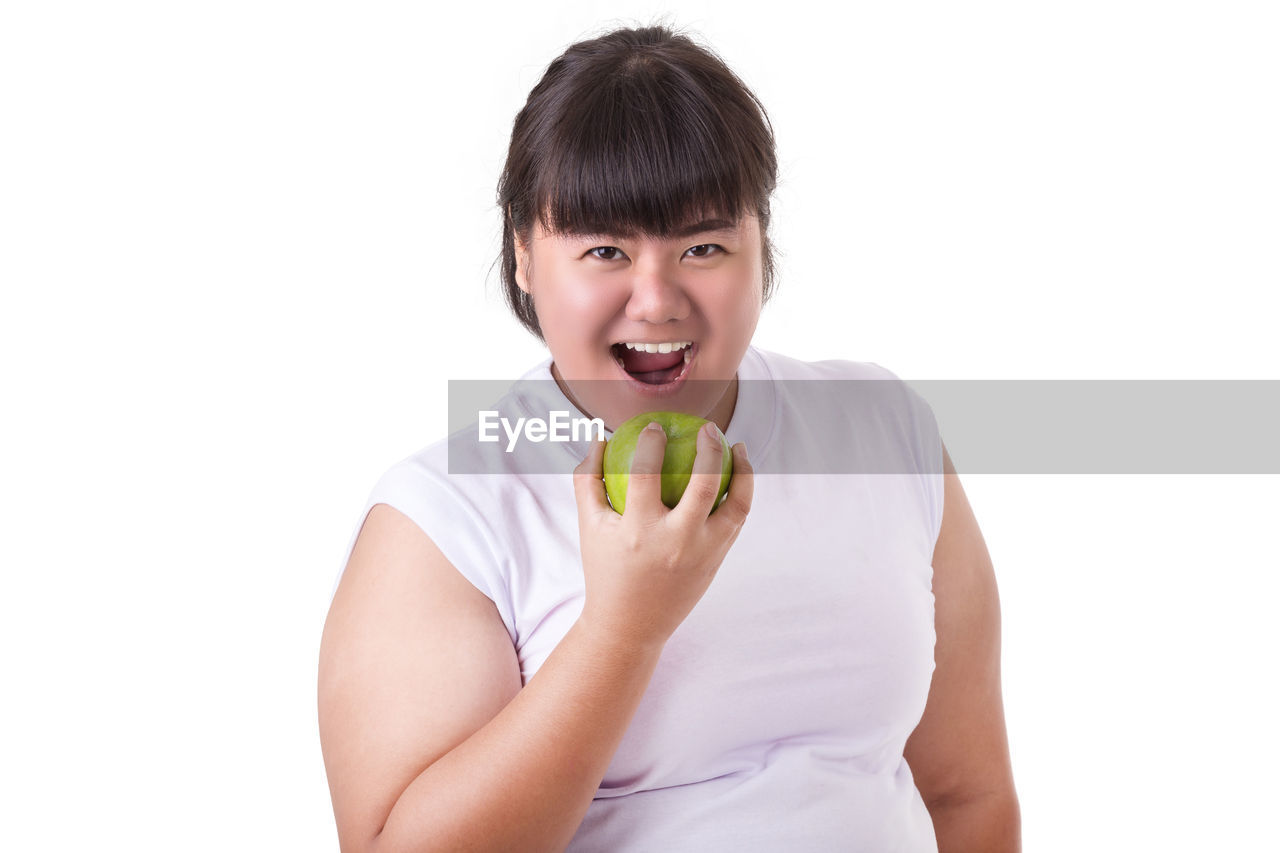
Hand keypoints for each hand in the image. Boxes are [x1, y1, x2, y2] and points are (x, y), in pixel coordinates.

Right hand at [573, 421, 753, 650]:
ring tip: (737, 445)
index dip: (651, 444)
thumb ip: (587, 479)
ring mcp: (702, 553)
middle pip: (703, 485)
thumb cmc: (606, 568)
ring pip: (736, 504)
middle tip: (707, 428)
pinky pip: (737, 519)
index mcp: (638, 531)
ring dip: (743, 470)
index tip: (654, 427)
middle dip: (710, 449)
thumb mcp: (589, 526)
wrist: (630, 625)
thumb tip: (599, 437)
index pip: (644, 475)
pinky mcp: (717, 561)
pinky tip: (737, 474)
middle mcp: (675, 542)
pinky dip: (742, 493)